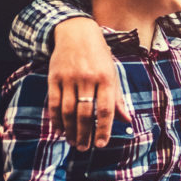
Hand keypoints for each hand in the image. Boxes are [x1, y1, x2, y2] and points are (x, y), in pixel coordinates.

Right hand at [46, 17, 130, 148]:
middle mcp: (88, 78)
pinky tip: (60, 130)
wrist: (76, 32)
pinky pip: (54, 102)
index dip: (103, 129)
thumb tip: (127, 120)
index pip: (106, 109)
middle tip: (84, 148)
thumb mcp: (112, 73)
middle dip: (85, 133)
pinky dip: (56, 119)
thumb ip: (117, 98)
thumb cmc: (99, 56)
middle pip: (85, 113)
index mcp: (106, 78)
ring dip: (71, 129)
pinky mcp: (54, 76)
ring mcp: (69, 77)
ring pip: (68, 110)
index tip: (101, 144)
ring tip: (73, 142)